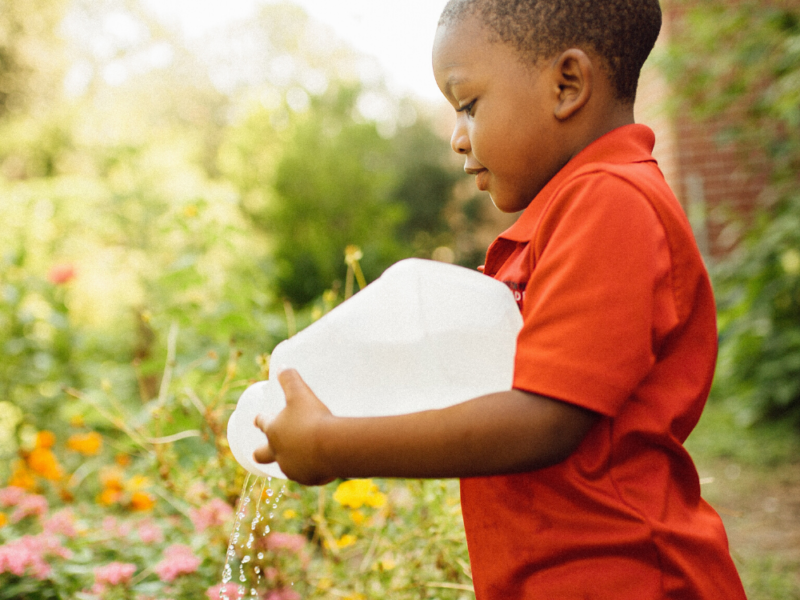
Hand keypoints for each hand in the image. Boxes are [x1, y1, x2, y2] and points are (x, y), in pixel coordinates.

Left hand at [253, 368, 335, 485]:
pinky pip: (308, 475)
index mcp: (274, 431)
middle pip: (261, 455)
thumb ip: (290, 379)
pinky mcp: (309, 479)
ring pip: (286, 466)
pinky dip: (312, 470)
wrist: (332, 446)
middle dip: (260, 453)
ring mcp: (293, 468)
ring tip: (304, 454)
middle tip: (263, 450)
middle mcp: (278, 452)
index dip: (260, 420)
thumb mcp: (300, 393)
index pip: (262, 423)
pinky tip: (321, 464)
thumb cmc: (313, 418)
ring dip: (291, 461)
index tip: (257, 419)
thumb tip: (283, 366)